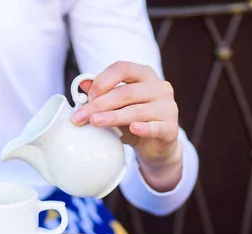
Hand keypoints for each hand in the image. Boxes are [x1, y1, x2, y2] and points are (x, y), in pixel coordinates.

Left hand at [71, 61, 182, 191]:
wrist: (154, 146)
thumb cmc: (132, 120)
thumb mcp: (115, 105)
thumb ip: (100, 94)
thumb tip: (81, 84)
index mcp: (144, 75)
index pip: (123, 68)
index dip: (104, 80)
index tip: (88, 96)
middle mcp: (159, 88)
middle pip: (126, 92)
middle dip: (100, 104)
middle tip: (80, 116)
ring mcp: (167, 107)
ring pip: (136, 111)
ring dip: (112, 117)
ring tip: (94, 122)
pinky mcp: (171, 128)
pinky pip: (156, 127)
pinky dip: (144, 128)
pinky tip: (133, 129)